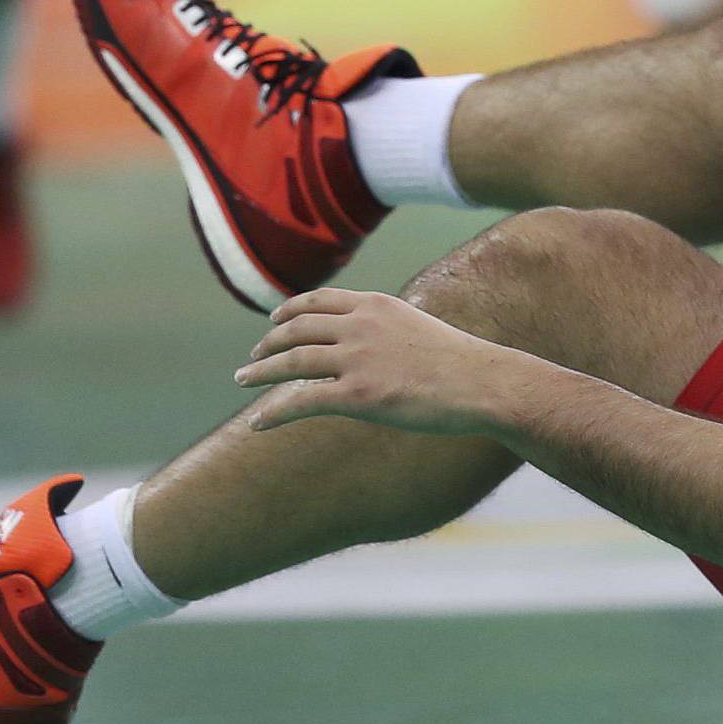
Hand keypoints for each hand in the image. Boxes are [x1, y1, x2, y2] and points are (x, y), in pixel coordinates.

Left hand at [233, 288, 509, 435]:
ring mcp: (357, 359)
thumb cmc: (458, 362)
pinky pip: (301, 401)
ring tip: (242, 381)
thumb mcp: (417, 328)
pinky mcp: (357, 394)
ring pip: (292, 361)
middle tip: (253, 358)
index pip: (320, 300)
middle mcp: (360, 325)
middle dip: (269, 343)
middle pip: (298, 328)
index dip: (290, 310)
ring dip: (261, 372)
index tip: (273, 321)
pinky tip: (257, 423)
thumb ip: (386, 330)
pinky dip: (273, 412)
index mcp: (376, 304)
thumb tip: (369, 346)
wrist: (479, 382)